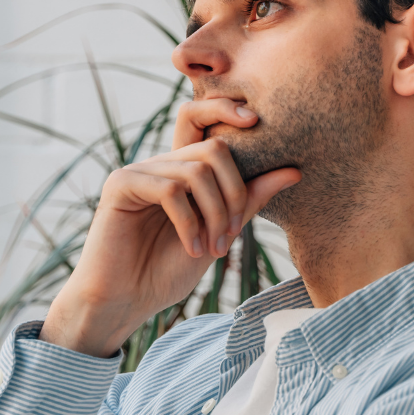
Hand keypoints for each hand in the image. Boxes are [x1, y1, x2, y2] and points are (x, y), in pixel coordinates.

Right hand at [40, 99, 300, 356]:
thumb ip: (248, 201)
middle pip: (213, 148)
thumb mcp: (219, 234)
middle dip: (235, 192)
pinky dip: (189, 223)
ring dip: (215, 215)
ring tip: (214, 249)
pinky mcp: (120, 185)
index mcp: (180, 171)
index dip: (227, 112)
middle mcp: (159, 165)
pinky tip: (191, 248)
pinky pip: (170, 189)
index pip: (204, 120)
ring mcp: (138, 172)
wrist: (124, 303)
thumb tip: (294, 170)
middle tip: (232, 233)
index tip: (258, 122)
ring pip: (197, 171)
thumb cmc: (166, 273)